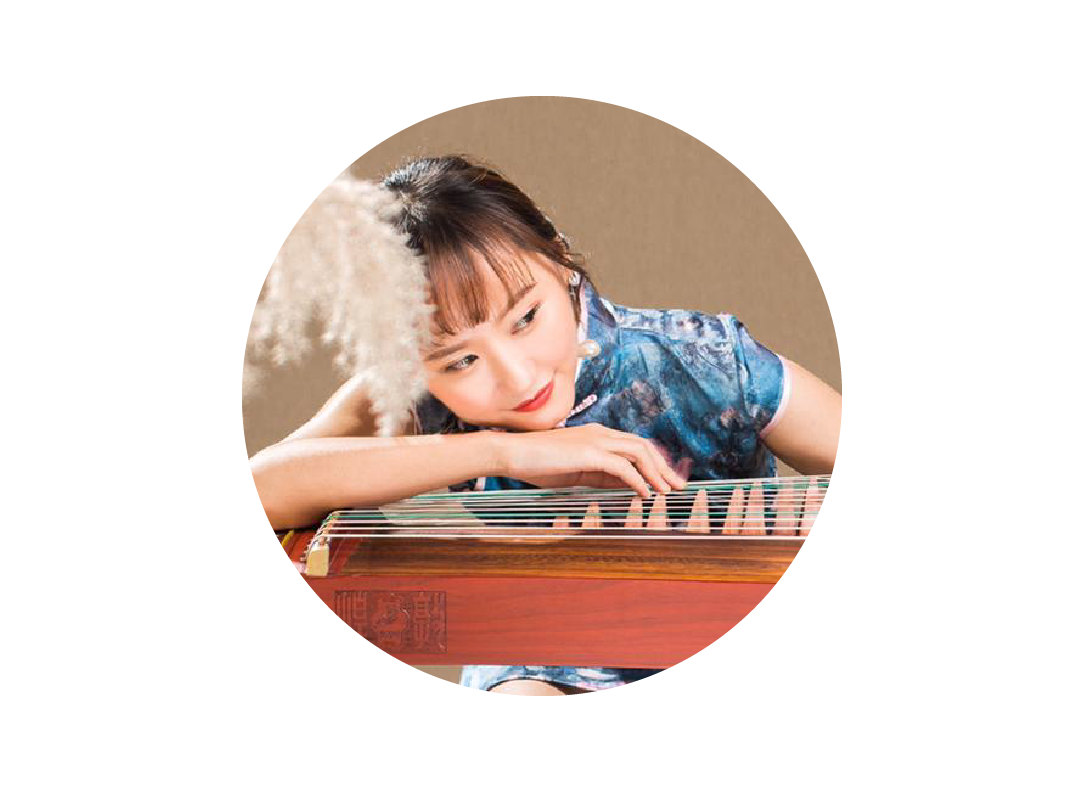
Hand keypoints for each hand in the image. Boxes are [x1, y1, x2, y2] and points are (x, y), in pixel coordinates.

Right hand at [488, 423, 686, 497]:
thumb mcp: (575, 472)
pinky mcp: (589, 452)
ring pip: (638, 452)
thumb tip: (625, 486)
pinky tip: (645, 494)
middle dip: (663, 467)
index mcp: (597, 436)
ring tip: (667, 491)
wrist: (512, 453)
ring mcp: (596, 440)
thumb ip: (600, 476)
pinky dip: (637, 480)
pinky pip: (623, 466)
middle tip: (678, 487)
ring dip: (656, 472)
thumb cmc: (537, 463)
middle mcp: (601, 433)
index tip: (666, 481)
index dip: (654, 463)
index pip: (634, 447)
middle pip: (643, 446)